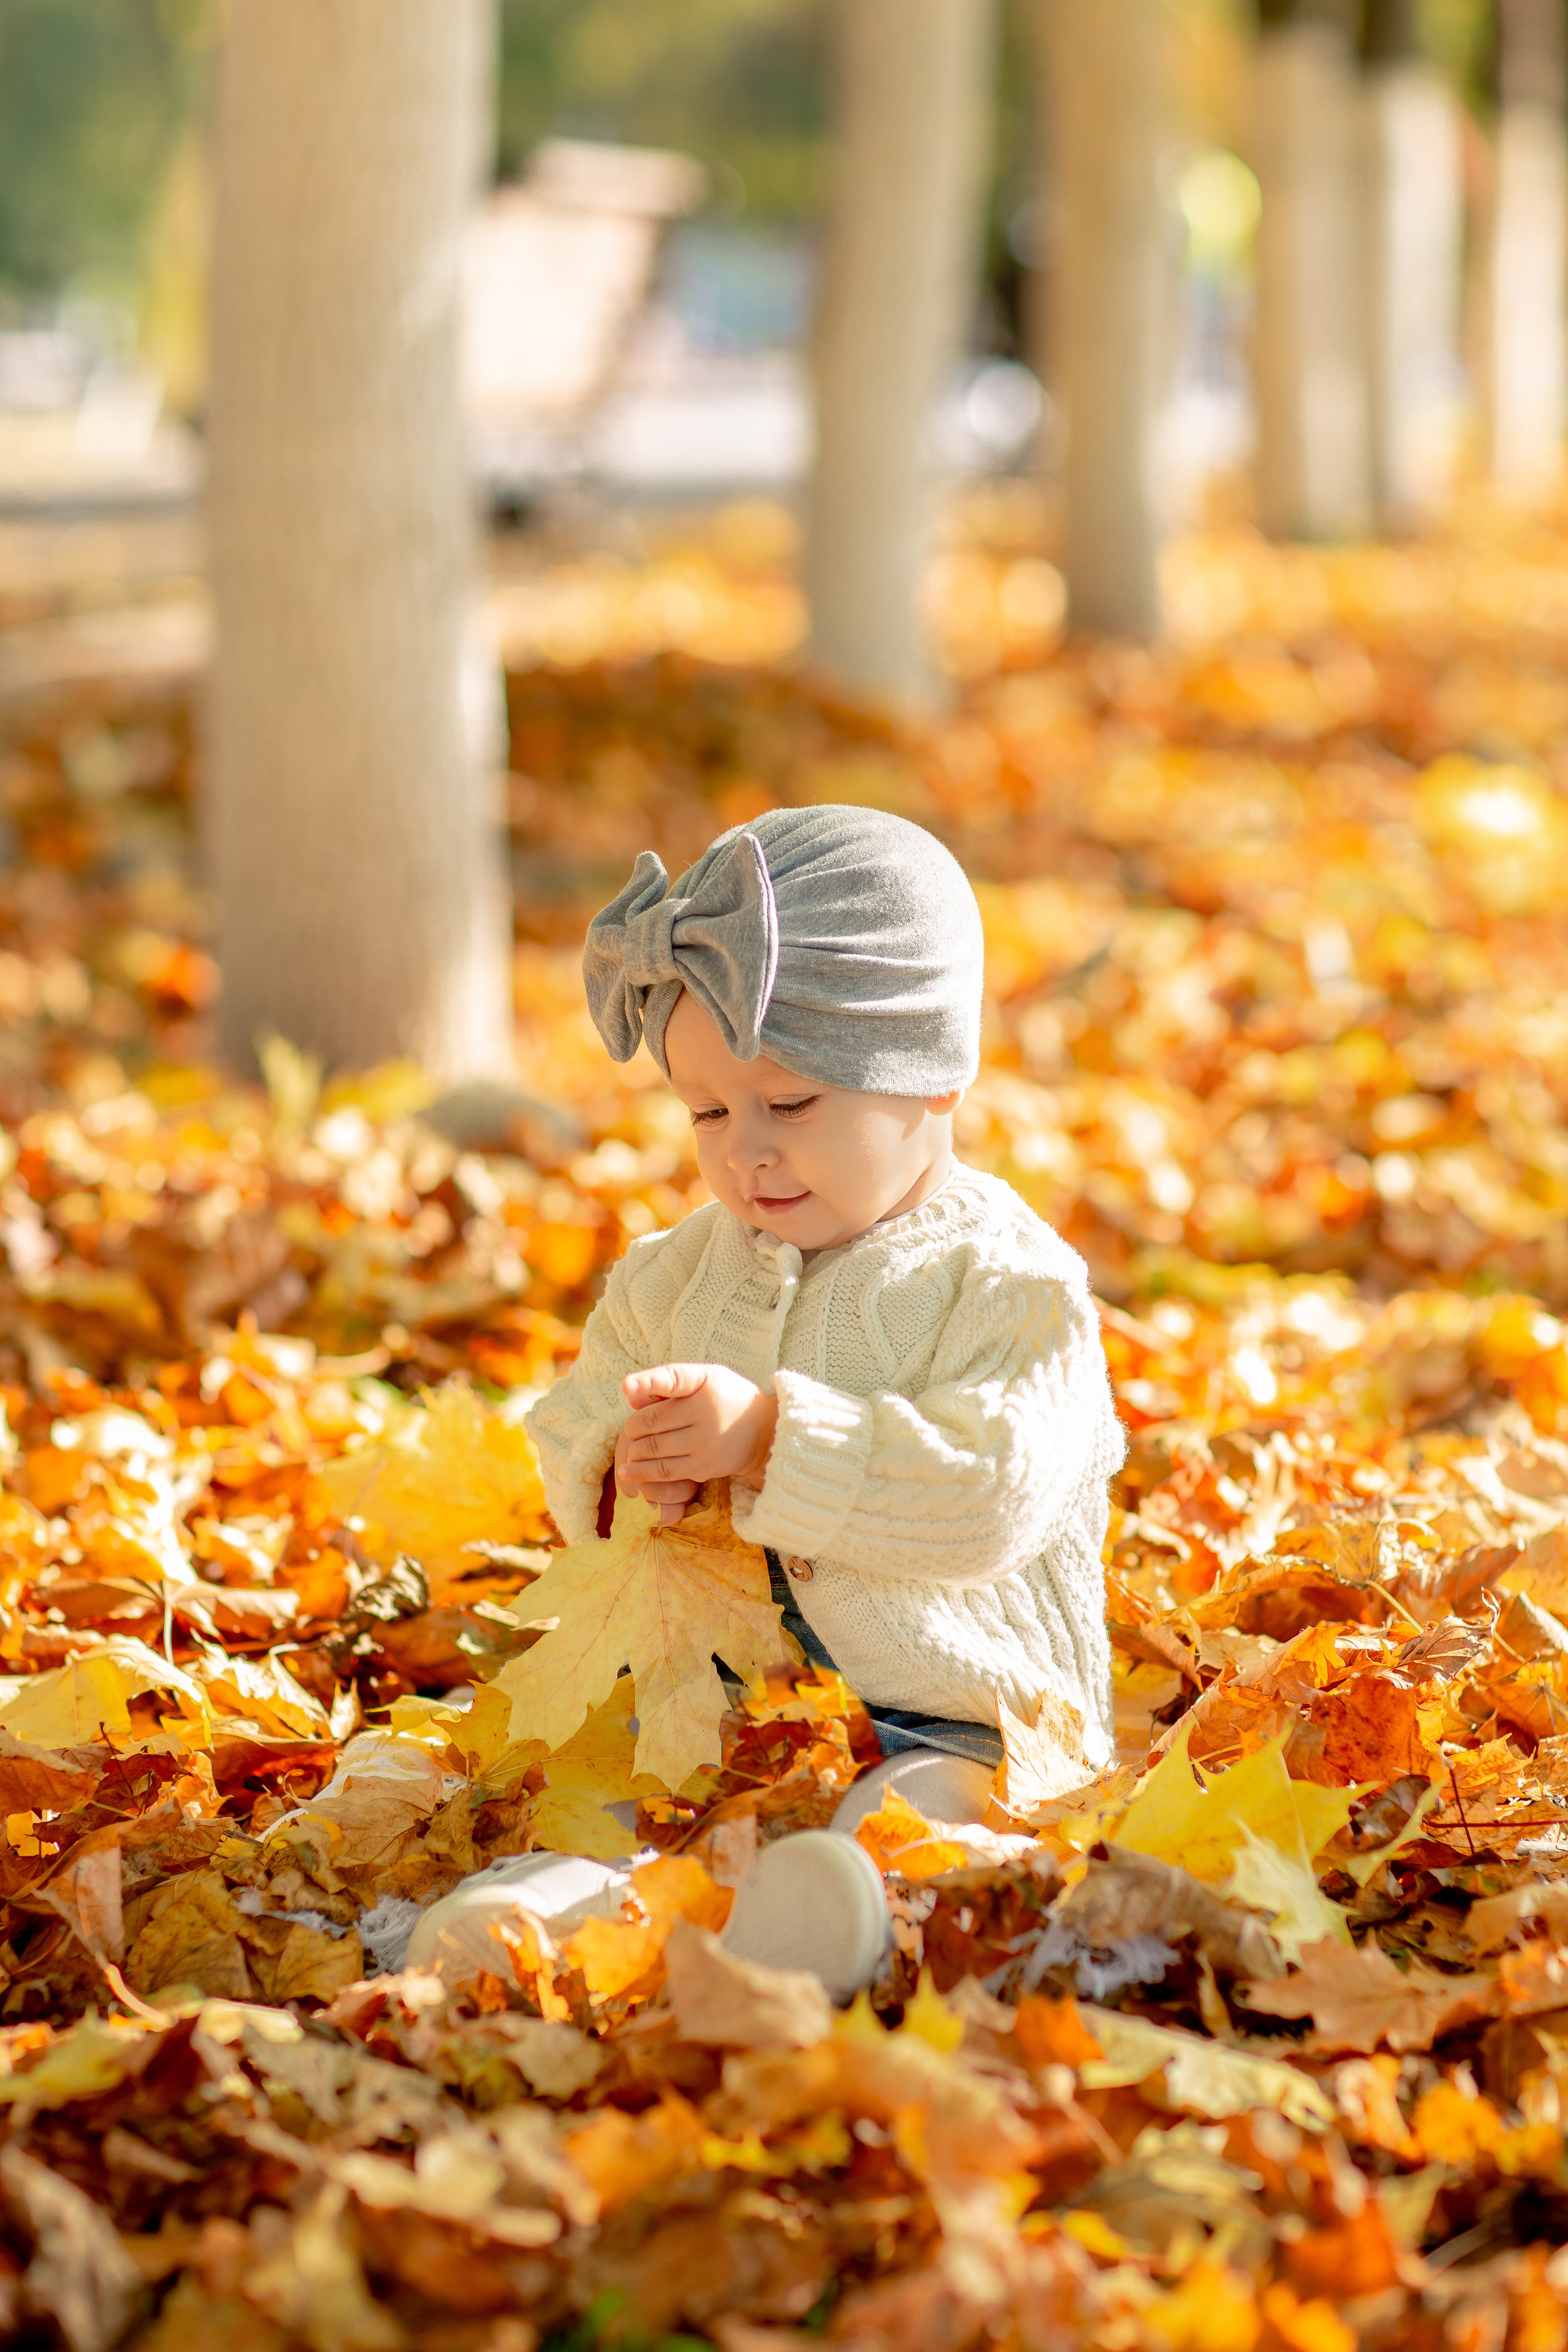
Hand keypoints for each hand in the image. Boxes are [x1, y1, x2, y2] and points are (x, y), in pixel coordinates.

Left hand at [615, 1363, 778, 1526]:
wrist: (765, 1433)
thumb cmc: (727, 1398)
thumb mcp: (706, 1378)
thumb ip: (670, 1382)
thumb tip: (629, 1395)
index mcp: (705, 1385)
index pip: (673, 1380)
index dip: (648, 1382)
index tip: (627, 1386)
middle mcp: (705, 1414)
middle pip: (651, 1422)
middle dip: (632, 1427)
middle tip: (630, 1431)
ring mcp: (704, 1443)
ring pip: (654, 1449)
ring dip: (633, 1452)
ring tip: (624, 1456)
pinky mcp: (704, 1466)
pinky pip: (665, 1471)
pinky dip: (643, 1472)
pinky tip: (630, 1471)